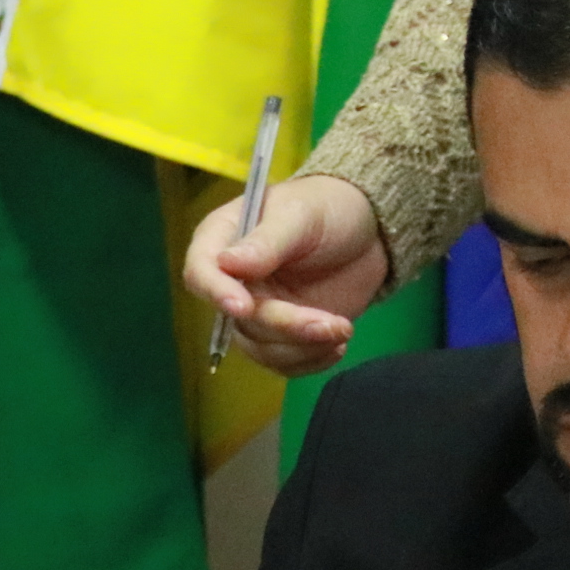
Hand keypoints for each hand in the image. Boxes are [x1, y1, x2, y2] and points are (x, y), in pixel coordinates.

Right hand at [182, 174, 390, 374]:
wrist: (368, 231)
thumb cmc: (327, 207)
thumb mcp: (301, 214)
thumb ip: (267, 241)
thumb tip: (227, 264)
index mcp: (223, 240)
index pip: (200, 272)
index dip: (217, 293)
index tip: (244, 307)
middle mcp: (233, 282)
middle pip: (238, 320)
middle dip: (284, 326)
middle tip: (329, 323)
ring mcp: (258, 311)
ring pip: (261, 349)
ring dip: (302, 348)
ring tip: (342, 329)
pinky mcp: (284, 334)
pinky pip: (283, 362)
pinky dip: (311, 361)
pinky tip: (338, 344)